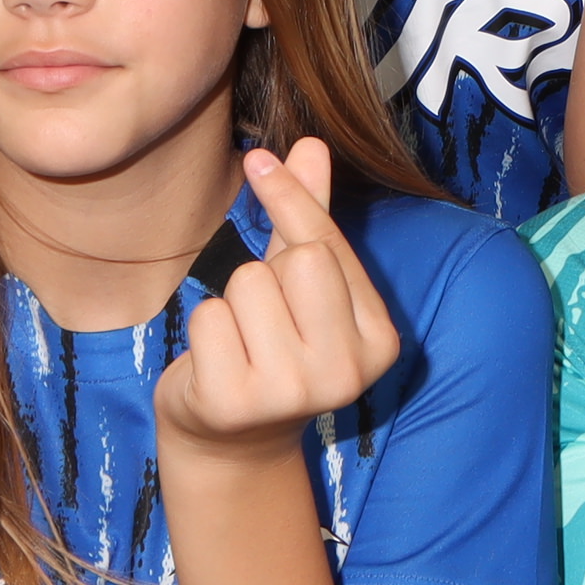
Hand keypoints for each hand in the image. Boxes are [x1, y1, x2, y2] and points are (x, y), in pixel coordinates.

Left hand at [155, 140, 401, 457]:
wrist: (233, 441)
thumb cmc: (273, 345)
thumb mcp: (300, 284)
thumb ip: (310, 217)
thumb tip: (311, 143)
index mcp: (380, 340)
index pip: (329, 246)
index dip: (291, 197)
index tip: (259, 159)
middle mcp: (346, 372)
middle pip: (296, 260)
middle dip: (267, 270)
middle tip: (265, 313)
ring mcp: (291, 393)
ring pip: (246, 285)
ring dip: (232, 302)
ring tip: (243, 341)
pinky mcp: (234, 403)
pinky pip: (208, 318)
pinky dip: (204, 329)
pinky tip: (219, 361)